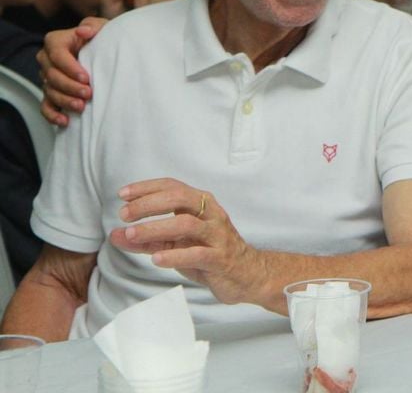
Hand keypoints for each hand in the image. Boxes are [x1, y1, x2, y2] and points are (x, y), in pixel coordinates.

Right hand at [38, 18, 107, 125]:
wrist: (107, 52)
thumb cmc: (103, 37)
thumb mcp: (102, 27)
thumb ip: (93, 26)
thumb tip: (82, 31)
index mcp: (56, 42)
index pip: (56, 54)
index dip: (69, 67)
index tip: (86, 77)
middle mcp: (47, 60)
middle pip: (52, 75)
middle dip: (70, 86)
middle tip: (88, 93)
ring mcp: (48, 78)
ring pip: (49, 91)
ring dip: (65, 101)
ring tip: (81, 107)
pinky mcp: (52, 93)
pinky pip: (46, 106)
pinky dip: (53, 115)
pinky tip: (65, 121)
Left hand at [110, 178, 265, 306]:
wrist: (246, 275)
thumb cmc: (209, 255)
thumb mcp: (175, 245)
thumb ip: (146, 240)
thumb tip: (115, 235)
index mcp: (201, 205)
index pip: (173, 187)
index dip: (147, 188)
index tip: (122, 195)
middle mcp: (211, 215)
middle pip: (180, 198)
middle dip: (149, 204)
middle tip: (124, 214)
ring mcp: (217, 236)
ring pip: (186, 224)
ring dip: (156, 227)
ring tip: (132, 234)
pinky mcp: (220, 258)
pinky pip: (197, 254)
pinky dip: (175, 256)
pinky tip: (156, 259)